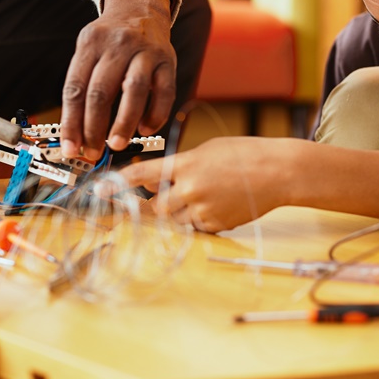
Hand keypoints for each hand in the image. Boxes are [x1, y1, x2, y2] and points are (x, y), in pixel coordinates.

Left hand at [60, 0, 175, 160]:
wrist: (141, 7)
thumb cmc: (109, 40)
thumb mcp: (89, 50)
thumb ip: (82, 87)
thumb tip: (74, 134)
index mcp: (90, 43)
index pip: (75, 88)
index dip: (71, 122)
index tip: (70, 148)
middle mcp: (117, 44)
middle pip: (101, 91)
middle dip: (94, 128)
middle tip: (92, 152)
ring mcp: (145, 51)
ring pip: (133, 90)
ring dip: (124, 122)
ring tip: (116, 145)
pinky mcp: (168, 59)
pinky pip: (165, 91)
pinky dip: (156, 114)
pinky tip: (146, 129)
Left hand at [117, 137, 295, 232]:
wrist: (277, 172)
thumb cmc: (244, 153)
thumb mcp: (207, 150)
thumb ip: (178, 166)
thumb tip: (154, 180)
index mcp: (186, 164)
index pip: (141, 175)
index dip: (118, 185)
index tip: (100, 192)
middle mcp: (190, 189)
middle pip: (155, 207)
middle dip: (154, 205)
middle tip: (161, 199)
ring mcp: (203, 209)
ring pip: (174, 220)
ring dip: (176, 213)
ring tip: (199, 197)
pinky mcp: (216, 225)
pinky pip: (194, 228)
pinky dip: (196, 220)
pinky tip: (215, 204)